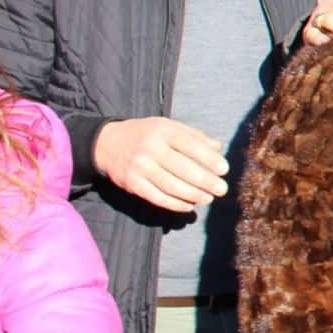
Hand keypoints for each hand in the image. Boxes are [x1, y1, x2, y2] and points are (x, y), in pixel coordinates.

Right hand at [94, 118, 227, 212]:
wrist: (107, 143)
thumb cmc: (147, 135)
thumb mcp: (169, 127)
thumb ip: (195, 136)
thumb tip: (219, 147)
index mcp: (163, 131)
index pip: (191, 145)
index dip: (209, 158)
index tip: (224, 169)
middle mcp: (150, 149)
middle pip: (182, 168)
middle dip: (205, 181)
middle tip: (222, 189)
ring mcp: (139, 167)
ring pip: (170, 185)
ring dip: (193, 195)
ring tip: (208, 199)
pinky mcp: (131, 184)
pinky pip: (156, 197)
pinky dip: (175, 204)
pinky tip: (189, 206)